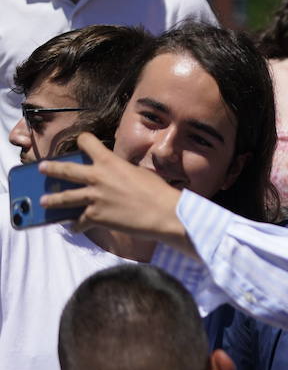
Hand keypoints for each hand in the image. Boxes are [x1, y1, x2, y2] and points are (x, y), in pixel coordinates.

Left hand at [40, 132, 192, 254]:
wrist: (164, 212)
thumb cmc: (157, 191)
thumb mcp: (138, 172)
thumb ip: (121, 171)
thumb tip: (115, 176)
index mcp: (110, 162)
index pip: (88, 142)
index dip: (84, 141)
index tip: (82, 142)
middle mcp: (97, 177)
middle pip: (65, 170)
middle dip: (52, 169)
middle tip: (42, 168)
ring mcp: (94, 197)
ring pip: (64, 198)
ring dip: (52, 200)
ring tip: (44, 201)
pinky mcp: (95, 216)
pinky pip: (79, 221)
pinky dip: (76, 225)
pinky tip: (74, 227)